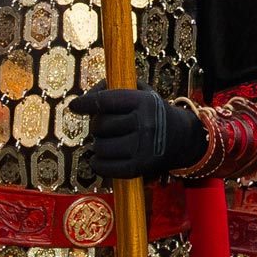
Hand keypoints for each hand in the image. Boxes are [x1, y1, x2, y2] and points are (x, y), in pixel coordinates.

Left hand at [70, 87, 207, 178]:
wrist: (182, 138)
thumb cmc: (154, 113)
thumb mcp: (143, 92)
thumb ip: (115, 89)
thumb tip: (86, 99)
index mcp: (145, 102)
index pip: (107, 101)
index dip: (87, 103)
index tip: (75, 105)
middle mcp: (144, 124)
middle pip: (99, 125)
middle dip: (97, 125)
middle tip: (107, 126)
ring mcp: (142, 147)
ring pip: (99, 146)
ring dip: (99, 144)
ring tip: (109, 141)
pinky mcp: (138, 167)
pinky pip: (104, 167)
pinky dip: (98, 163)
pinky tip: (103, 158)